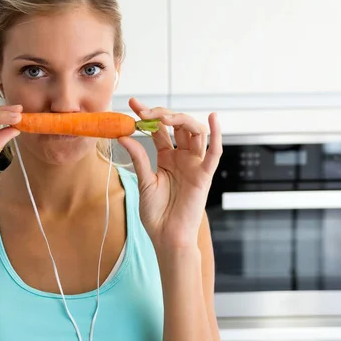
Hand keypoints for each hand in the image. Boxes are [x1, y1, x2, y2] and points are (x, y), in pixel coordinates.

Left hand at [118, 98, 222, 248]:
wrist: (166, 237)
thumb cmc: (156, 214)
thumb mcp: (143, 181)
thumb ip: (138, 158)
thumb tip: (123, 136)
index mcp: (167, 158)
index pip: (158, 130)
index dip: (147, 115)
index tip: (133, 103)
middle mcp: (182, 157)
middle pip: (178, 126)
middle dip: (162, 114)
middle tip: (144, 112)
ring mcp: (194, 164)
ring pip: (196, 132)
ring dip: (182, 120)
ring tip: (165, 117)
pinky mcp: (205, 175)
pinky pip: (215, 153)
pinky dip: (217, 135)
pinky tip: (213, 119)